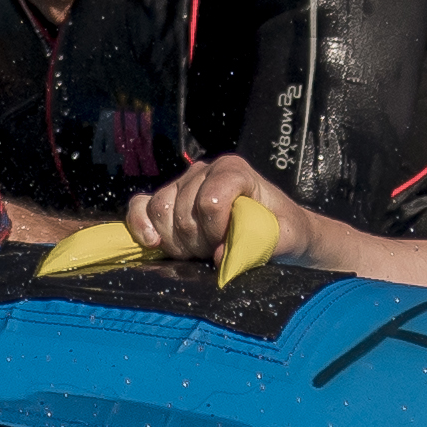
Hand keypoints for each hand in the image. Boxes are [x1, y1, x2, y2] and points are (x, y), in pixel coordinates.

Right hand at [126, 153, 317, 272]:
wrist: (277, 232)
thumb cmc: (283, 230)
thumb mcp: (288, 236)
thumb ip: (261, 244)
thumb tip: (220, 256)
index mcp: (234, 170)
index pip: (210, 201)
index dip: (216, 230)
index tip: (230, 243)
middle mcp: (204, 171)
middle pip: (182, 211)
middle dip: (198, 242)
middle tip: (217, 250)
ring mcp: (181, 184)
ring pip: (159, 212)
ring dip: (176, 241)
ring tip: (199, 250)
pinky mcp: (165, 199)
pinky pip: (138, 207)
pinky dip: (141, 226)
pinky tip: (154, 243)